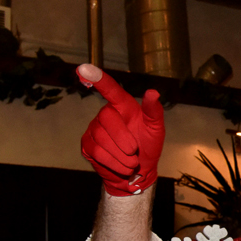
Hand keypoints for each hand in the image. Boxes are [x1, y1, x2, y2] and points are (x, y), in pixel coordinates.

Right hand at [77, 64, 164, 196]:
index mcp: (123, 106)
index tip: (84, 68)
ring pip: (101, 138)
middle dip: (124, 139)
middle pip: (107, 118)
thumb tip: (153, 92)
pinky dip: (113, 162)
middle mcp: (106, 114)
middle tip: (134, 151)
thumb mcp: (156, 129)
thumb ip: (154, 111)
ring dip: (121, 154)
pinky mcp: (87, 144)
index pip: (110, 90)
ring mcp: (94, 129)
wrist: (139, 173)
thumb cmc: (148, 145)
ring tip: (131, 161)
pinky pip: (97, 151)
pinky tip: (122, 166)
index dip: (98, 79)